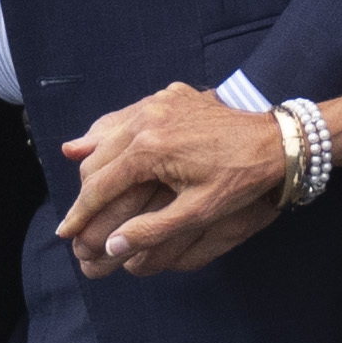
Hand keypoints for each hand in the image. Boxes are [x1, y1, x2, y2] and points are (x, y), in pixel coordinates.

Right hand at [57, 84, 293, 276]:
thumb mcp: (198, 211)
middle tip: (74, 218)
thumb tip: (112, 247)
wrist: (277, 139)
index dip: (80, 213)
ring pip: (108, 134)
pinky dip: (111, 133)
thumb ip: (152, 230)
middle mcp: (146, 118)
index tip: (64, 234)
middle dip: (84, 191)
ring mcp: (157, 102)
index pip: (100, 186)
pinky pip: (128, 115)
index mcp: (148, 149)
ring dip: (92, 160)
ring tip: (79, 186)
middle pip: (97, 159)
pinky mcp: (169, 95)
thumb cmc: (240, 179)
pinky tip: (96, 142)